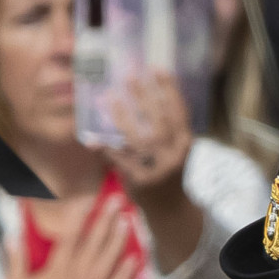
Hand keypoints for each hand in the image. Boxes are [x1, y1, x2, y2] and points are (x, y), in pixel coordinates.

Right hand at [4, 196, 137, 278]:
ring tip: (127, 220)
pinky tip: (135, 259)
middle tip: (116, 200)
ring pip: (110, 258)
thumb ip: (16, 259)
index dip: (80, 213)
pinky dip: (127, 271)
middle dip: (106, 217)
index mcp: (58, 267)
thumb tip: (12, 237)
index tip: (88, 198)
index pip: (72, 232)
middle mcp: (79, 274)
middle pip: (96, 240)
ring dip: (120, 237)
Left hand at [106, 71, 200, 270]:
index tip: (158, 68)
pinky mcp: (140, 181)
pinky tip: (92, 138)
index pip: (179, 110)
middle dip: (145, 96)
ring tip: (110, 98)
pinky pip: (120, 160)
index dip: (170, 89)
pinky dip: (106, 149)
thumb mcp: (175, 148)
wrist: (169, 210)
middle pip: (159, 121)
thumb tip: (146, 91)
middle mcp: (174, 155)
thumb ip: (167, 126)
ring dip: (122, 117)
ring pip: (138, 138)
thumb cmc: (168, 170)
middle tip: (131, 75)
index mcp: (185, 143)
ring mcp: (157, 169)